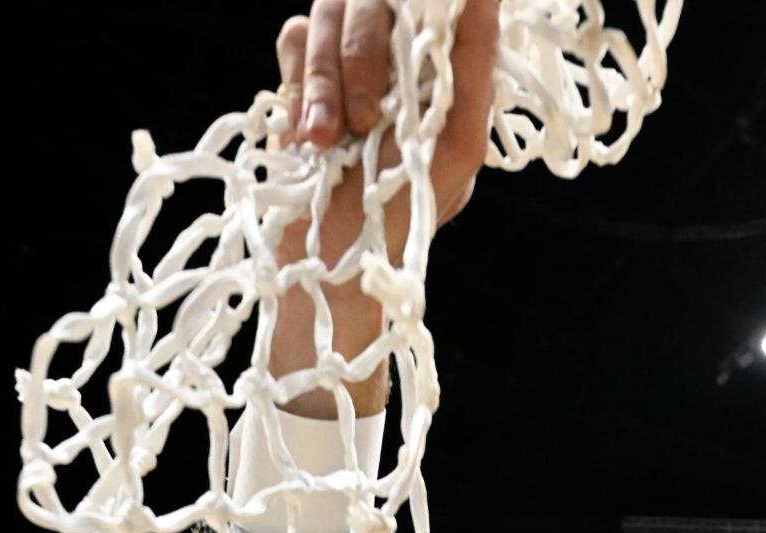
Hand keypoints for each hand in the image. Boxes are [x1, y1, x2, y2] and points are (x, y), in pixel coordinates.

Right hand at [268, 0, 497, 413]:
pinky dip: (296, 88)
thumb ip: (473, 73)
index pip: (432, 3)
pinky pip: (292, 40)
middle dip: (362, 56)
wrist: (330, 273)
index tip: (410, 43)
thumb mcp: (456, 153)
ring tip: (326, 142)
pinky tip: (306, 139)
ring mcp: (345, 67)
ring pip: (326, 13)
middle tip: (364, 123)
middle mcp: (395, 59)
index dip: (421, 8)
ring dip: (324, 80)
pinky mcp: (299, 82)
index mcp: (440, 72)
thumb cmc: (402, 224)